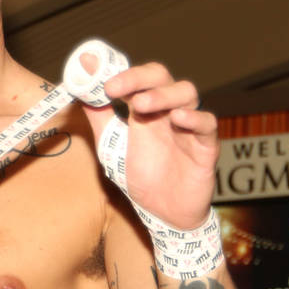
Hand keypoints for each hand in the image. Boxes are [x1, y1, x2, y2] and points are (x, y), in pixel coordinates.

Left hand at [80, 54, 217, 229]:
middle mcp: (168, 110)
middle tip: (115, 88)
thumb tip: (81, 87)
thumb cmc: (143, 176)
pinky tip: (178, 119)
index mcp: (146, 107)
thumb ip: (99, 116)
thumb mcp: (112, 145)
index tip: (100, 82)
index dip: (120, 74)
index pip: (137, 78)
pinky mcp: (206, 146)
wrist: (165, 213)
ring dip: (162, 94)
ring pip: (186, 92)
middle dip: (137, 77)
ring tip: (141, 104)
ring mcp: (188, 126)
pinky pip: (208, 124)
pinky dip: (194, 118)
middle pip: (161, 77)